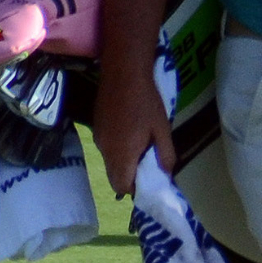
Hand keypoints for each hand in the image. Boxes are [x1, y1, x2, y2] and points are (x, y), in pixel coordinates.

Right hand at [93, 67, 176, 198]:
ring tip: (141, 151)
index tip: (150, 183)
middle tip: (148, 170)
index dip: (136, 189)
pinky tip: (130, 136)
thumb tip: (166, 175)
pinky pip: (106, 149)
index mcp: (122, 153)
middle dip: (130, 179)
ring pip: (109, 163)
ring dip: (123, 164)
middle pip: (114, 177)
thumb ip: (165, 155)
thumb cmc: (147, 102)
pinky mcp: (95, 128)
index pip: (123, 185)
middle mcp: (105, 150)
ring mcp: (97, 139)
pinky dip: (117, 151)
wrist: (123, 73)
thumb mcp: (162, 129)